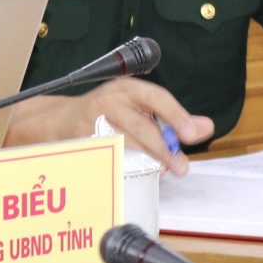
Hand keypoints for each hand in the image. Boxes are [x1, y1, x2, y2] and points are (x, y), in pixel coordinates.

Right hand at [5, 80, 211, 175]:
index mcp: (128, 88)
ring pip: (125, 144)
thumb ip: (172, 118)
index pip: (157, 98)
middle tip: (181, 166)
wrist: (57, 121)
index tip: (192, 134)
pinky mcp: (80, 142)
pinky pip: (106, 157)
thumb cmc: (106, 115)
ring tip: (162, 170)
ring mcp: (92, 121)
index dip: (176, 115)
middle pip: (141, 126)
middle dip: (164, 148)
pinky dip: (123, 167)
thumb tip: (206, 127)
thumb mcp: (138, 108)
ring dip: (145, 160)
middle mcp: (110, 100)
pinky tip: (134, 173)